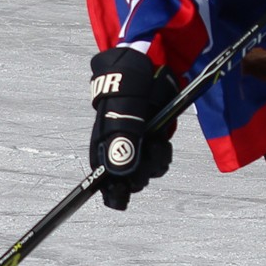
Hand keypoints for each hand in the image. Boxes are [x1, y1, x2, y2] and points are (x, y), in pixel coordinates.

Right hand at [89, 47, 176, 210]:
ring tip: (158, 140)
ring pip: (147, 171)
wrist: (147, 67)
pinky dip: (163, 152)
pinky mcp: (152, 141)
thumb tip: (120, 171)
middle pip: (129, 181)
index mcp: (102, 146)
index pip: (102, 181)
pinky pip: (160, 159)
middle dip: (142, 172)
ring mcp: (137, 146)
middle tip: (149, 149)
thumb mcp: (125, 110)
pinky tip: (162, 138)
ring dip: (156, 161)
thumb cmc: (128, 86)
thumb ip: (123, 138)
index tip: (121, 199)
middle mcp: (118, 150)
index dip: (112, 192)